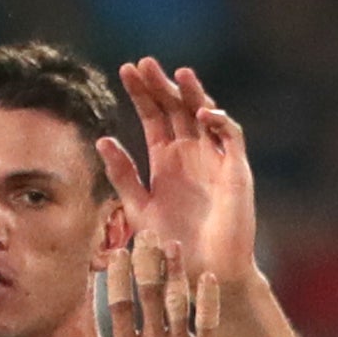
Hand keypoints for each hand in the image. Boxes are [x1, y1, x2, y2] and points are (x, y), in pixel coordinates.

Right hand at [66, 232, 221, 336]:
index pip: (120, 309)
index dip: (119, 280)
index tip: (117, 255)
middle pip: (149, 296)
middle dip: (148, 263)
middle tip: (148, 236)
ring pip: (177, 302)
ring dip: (175, 272)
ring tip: (174, 245)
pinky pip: (208, 320)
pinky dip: (208, 298)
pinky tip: (206, 276)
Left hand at [98, 61, 256, 287]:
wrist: (200, 272)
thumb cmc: (170, 244)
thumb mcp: (138, 206)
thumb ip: (122, 175)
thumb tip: (101, 139)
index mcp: (165, 161)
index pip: (154, 117)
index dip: (141, 94)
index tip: (124, 70)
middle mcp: (191, 154)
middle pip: (177, 110)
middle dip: (161, 86)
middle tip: (143, 64)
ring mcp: (215, 159)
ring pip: (206, 116)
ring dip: (193, 94)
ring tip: (178, 74)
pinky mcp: (236, 171)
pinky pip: (232, 138)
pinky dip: (220, 123)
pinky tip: (202, 113)